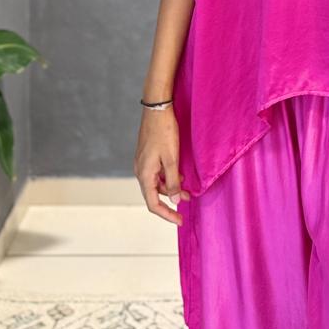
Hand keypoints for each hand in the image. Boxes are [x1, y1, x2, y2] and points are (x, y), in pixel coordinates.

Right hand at [133, 107, 191, 224]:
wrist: (157, 108)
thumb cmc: (164, 131)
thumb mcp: (171, 158)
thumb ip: (172, 182)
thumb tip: (174, 200)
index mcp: (144, 174)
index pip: (153, 203)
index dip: (166, 214)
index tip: (179, 220)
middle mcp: (140, 170)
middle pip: (153, 194)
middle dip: (171, 200)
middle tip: (188, 202)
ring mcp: (143, 162)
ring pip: (156, 183)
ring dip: (170, 188)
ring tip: (187, 188)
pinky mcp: (147, 155)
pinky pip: (156, 173)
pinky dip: (167, 177)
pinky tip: (179, 174)